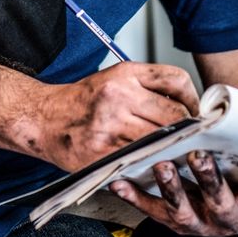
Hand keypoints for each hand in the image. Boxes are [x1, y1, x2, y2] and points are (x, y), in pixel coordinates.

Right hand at [32, 62, 199, 171]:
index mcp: (124, 74)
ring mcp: (110, 126)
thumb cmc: (80, 102)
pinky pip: (140, 160)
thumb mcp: (113, 79)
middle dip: (185, 129)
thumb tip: (187, 107)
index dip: (193, 100)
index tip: (194, 112)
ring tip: (167, 150)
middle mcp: (118, 96)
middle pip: (175, 116)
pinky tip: (146, 160)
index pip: (177, 81)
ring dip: (169, 149)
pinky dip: (148, 162)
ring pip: (161, 141)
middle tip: (187, 137)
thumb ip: (147, 88)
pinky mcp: (103, 152)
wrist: (43, 119)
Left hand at [109, 146, 237, 236]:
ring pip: (184, 211)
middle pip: (221, 202)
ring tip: (163, 167)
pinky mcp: (172, 221)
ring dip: (172, 188)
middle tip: (200, 157)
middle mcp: (228, 218)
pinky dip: (134, 196)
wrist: (229, 200)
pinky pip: (151, 211)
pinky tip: (120, 183)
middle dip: (210, 179)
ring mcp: (199, 223)